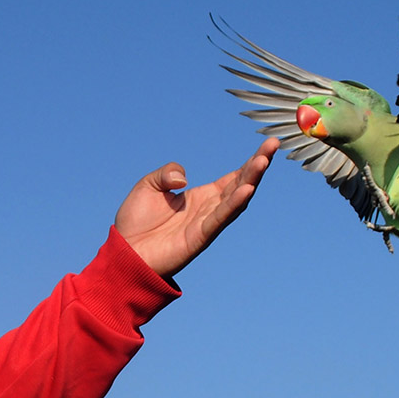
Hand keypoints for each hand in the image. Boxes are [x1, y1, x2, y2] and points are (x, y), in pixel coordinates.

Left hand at [114, 138, 278, 276]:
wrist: (124, 252)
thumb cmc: (137, 222)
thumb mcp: (149, 185)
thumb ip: (167, 173)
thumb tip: (183, 179)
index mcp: (203, 196)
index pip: (234, 177)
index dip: (251, 162)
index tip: (268, 145)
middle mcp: (210, 209)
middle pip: (242, 184)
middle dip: (258, 165)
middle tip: (273, 145)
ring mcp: (208, 223)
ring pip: (236, 200)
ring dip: (252, 180)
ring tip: (263, 161)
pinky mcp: (200, 237)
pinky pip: (220, 219)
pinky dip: (233, 204)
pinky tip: (246, 190)